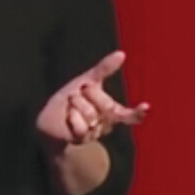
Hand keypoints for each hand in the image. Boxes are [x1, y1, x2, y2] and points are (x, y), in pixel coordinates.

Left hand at [35, 51, 149, 147]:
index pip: (129, 115)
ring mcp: (94, 134)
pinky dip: (71, 117)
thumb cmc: (71, 100)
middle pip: (107, 105)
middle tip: (79, 93)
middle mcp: (106, 124)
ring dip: (76, 104)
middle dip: (90, 93)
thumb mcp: (87, 80)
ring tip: (71, 107)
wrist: (49, 119)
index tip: (146, 106)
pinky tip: (68, 119)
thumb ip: (104, 69)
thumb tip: (122, 54)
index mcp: (111, 111)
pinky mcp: (81, 140)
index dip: (137, 112)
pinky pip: (80, 126)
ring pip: (91, 114)